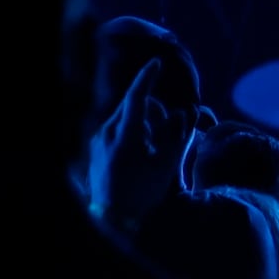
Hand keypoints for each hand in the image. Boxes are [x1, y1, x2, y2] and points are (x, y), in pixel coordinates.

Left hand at [86, 61, 181, 234]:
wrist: (113, 215)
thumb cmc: (143, 192)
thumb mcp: (166, 166)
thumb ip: (177, 137)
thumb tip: (183, 113)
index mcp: (125, 135)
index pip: (136, 97)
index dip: (147, 78)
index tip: (157, 62)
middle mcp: (107, 132)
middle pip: (132, 107)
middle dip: (151, 111)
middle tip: (167, 132)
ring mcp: (98, 139)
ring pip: (124, 118)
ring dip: (141, 124)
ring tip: (153, 151)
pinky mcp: (95, 147)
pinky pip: (115, 130)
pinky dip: (131, 134)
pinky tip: (140, 156)